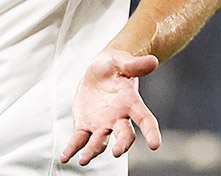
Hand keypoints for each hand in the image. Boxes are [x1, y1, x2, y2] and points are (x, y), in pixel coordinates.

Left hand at [59, 49, 161, 165]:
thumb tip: (153, 61)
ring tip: (83, 159)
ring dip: (93, 151)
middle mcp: (119, 118)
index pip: (145, 118)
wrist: (99, 71)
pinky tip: (65, 157)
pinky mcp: (86, 126)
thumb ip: (135, 65)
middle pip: (124, 134)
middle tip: (117, 152)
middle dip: (122, 144)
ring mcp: (102, 125)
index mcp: (131, 102)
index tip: (155, 145)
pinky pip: (79, 139)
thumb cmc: (114, 66)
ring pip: (100, 141)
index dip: (151, 131)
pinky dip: (72, 148)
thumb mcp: (122, 61)